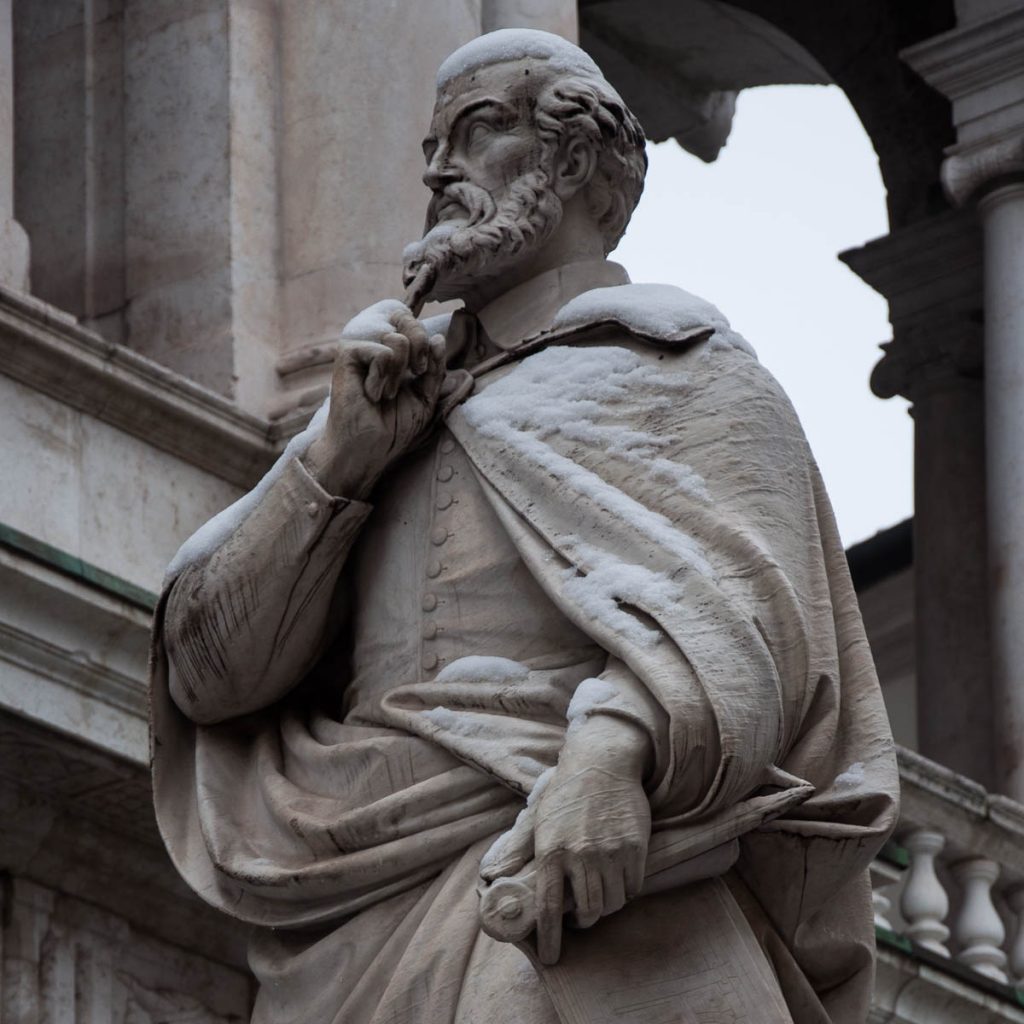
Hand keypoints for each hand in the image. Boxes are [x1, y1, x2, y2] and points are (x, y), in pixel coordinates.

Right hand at [303, 305, 445, 497]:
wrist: (368, 448)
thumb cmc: (394, 426)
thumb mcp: (425, 396)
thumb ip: (434, 368)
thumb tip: (438, 338)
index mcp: (396, 352)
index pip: (420, 328)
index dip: (428, 349)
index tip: (421, 373)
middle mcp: (378, 344)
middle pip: (412, 327)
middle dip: (419, 359)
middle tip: (404, 385)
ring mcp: (362, 348)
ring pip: (398, 340)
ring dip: (398, 375)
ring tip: (384, 393)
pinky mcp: (347, 355)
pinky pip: (382, 353)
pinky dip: (382, 379)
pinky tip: (370, 394)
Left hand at [480, 715, 651, 963]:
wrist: (602, 764)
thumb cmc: (566, 793)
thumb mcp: (538, 819)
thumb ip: (522, 850)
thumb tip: (495, 876)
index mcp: (550, 850)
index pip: (549, 907)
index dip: (550, 937)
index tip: (551, 957)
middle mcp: (580, 855)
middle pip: (587, 912)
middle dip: (583, 921)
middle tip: (580, 916)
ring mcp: (610, 852)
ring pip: (612, 903)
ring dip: (605, 906)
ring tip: (599, 895)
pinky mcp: (634, 848)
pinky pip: (632, 888)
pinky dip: (625, 891)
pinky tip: (617, 880)